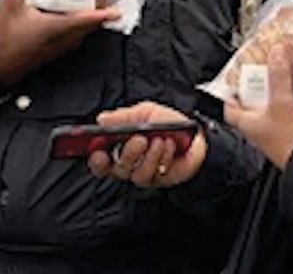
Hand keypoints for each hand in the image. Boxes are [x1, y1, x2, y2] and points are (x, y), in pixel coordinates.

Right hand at [0, 0, 119, 87]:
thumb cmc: (1, 42)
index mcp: (56, 28)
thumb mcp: (10, 4)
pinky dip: (81, 20)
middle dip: (102, 6)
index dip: (104, 12)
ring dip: (92, 13)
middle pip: (92, 22)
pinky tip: (73, 9)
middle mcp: (64, 39)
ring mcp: (63, 46)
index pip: (87, 19)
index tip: (117, 6)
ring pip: (86, 28)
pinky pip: (78, 32)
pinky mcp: (59, 48)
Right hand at [88, 102, 207, 187]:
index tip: (97, 151)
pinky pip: (155, 174)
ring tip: (159, 139)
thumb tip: (102, 119)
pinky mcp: (159, 180)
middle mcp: (130, 163)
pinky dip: (162, 157)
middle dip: (127, 154)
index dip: (95, 159)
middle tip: (139, 140)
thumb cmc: (169, 124)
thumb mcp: (146, 113)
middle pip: (116, 169)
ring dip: (149, 155)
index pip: (100, 160)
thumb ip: (124, 116)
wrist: (196, 134)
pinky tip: (169, 145)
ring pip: (136, 174)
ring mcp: (144, 173)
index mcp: (121, 146)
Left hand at [224, 45, 292, 169]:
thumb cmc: (290, 139)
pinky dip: (285, 103)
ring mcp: (272, 133)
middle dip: (255, 89)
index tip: (235, 78)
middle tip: (262, 73)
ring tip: (279, 80)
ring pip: (266, 109)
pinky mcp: (287, 134)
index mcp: (247, 123)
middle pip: (249, 105)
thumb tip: (275, 53)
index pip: (229, 107)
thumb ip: (279, 75)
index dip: (230, 92)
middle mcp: (257, 130)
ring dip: (271, 95)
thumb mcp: (282, 100)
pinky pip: (281, 114)